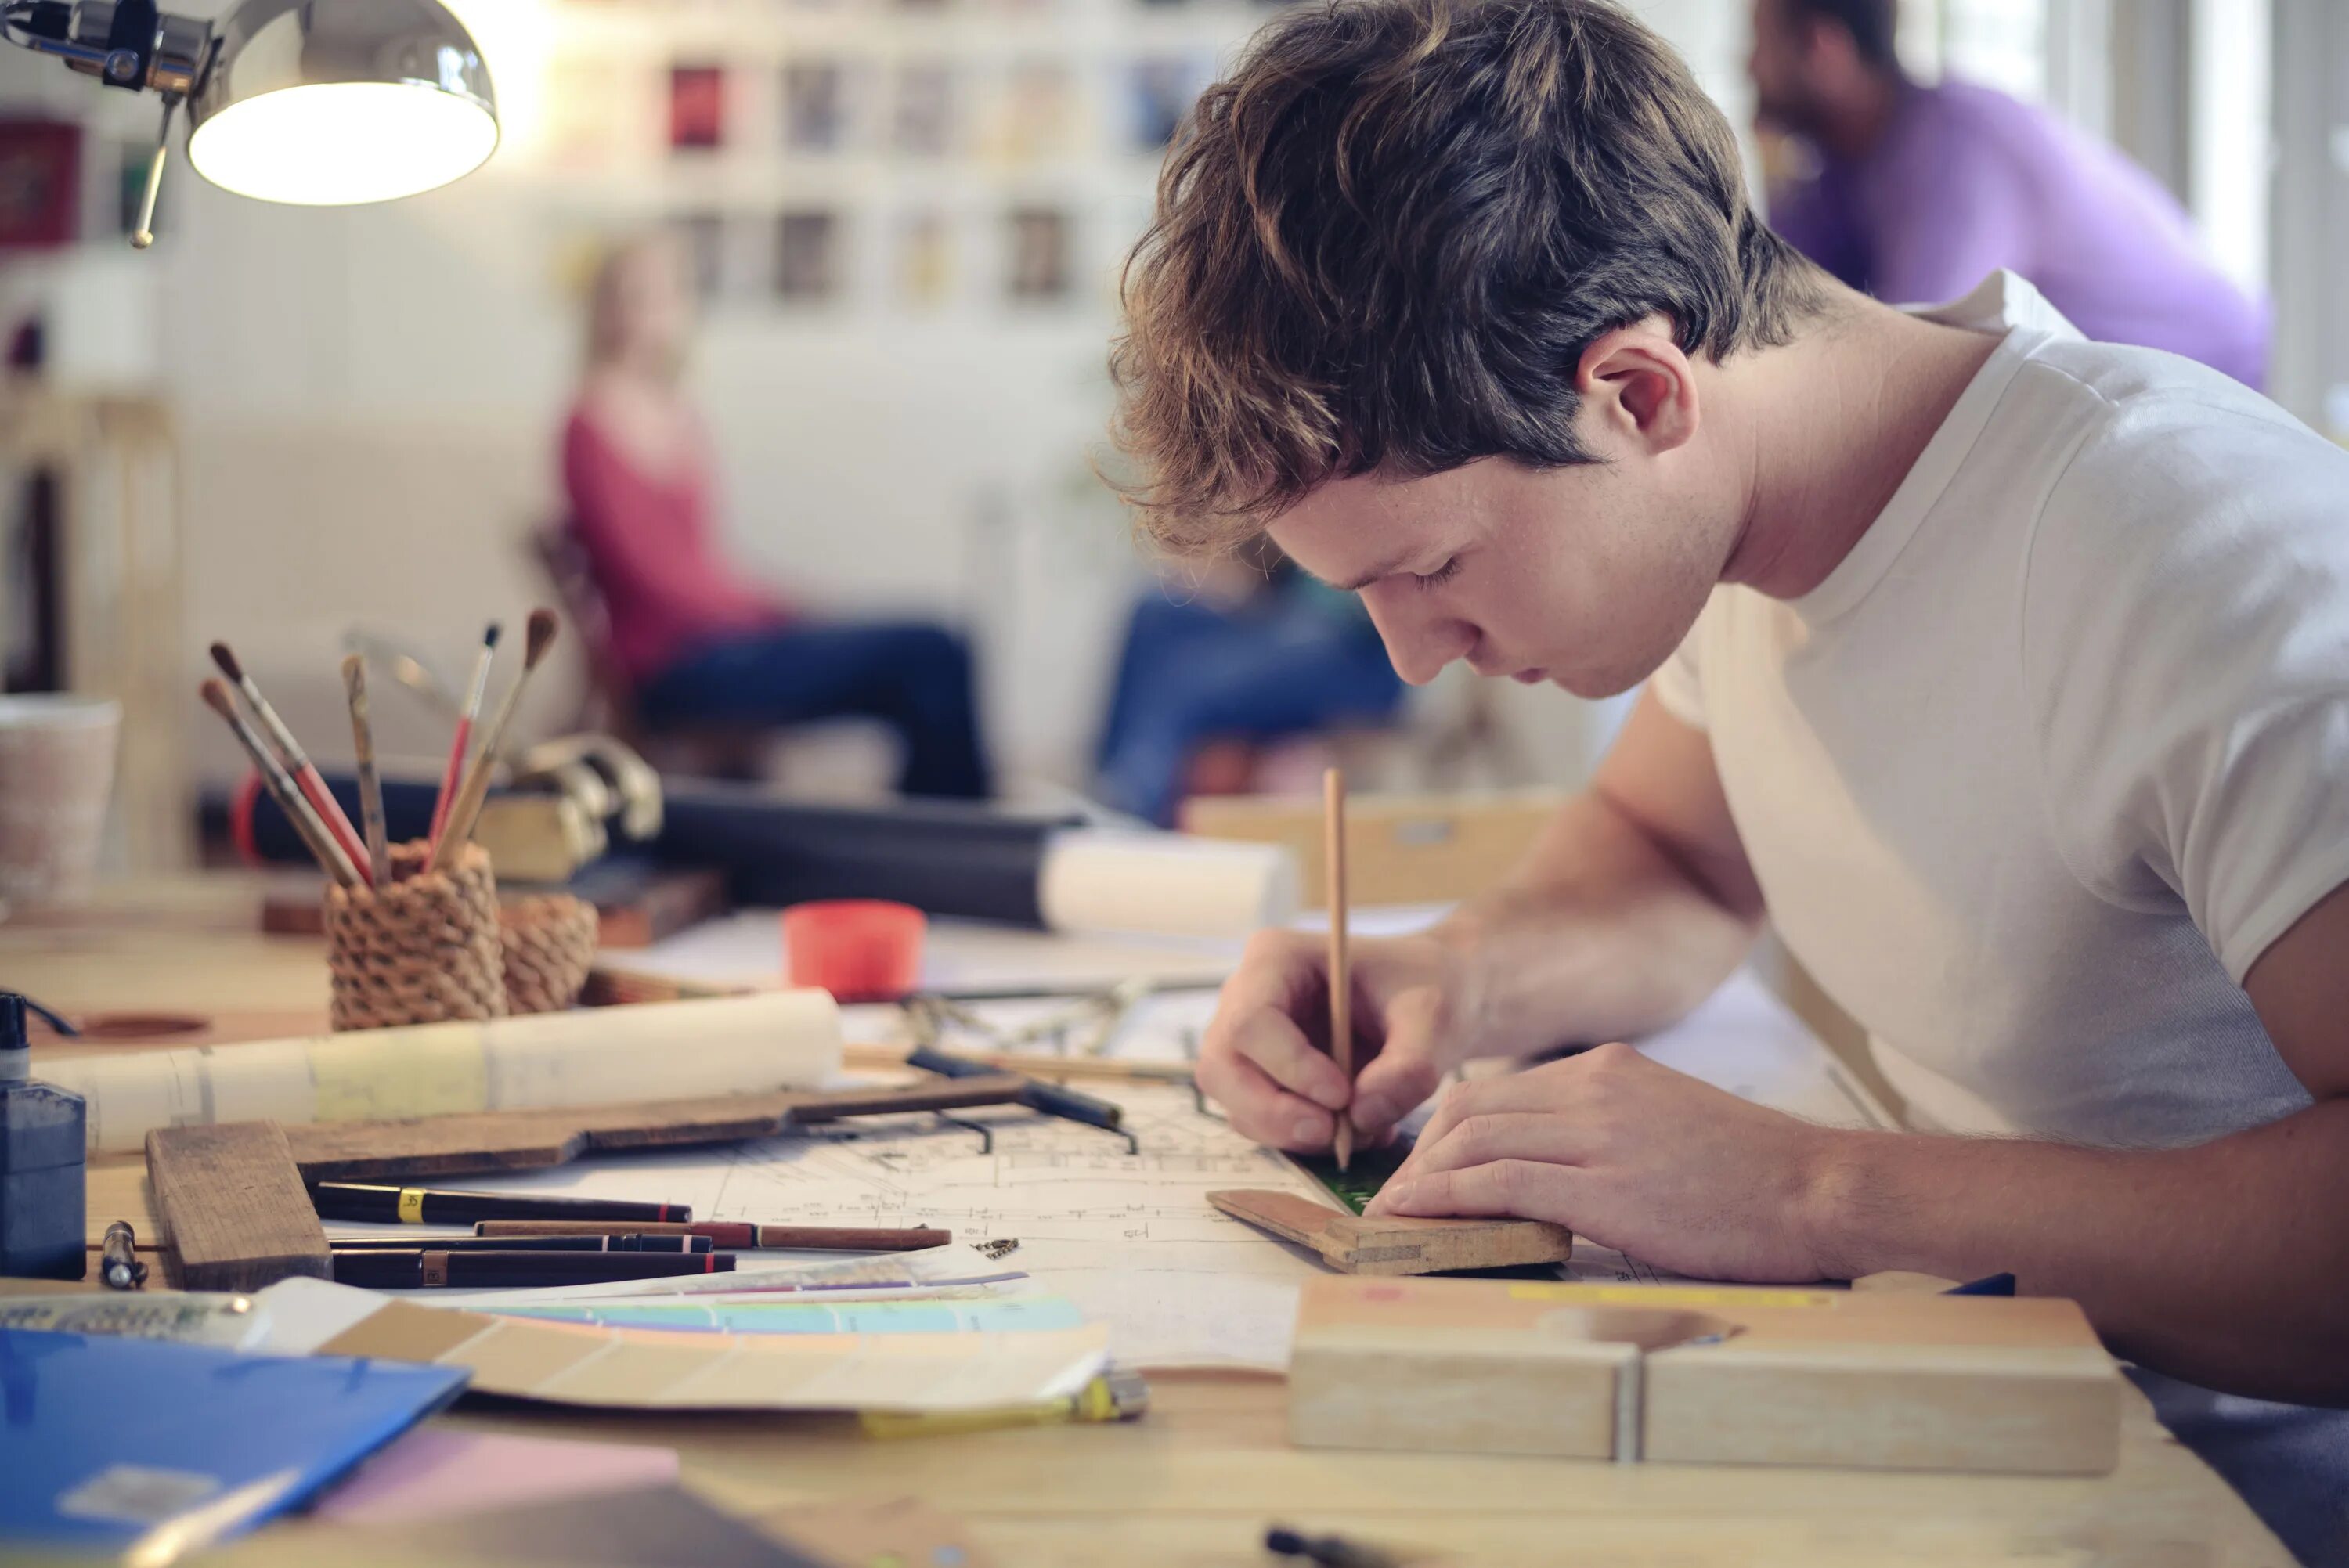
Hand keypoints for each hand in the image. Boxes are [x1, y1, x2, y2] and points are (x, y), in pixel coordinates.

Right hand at [1196, 928, 1476, 1151]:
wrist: (1431, 1002)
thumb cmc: (1427, 989)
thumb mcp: (1434, 1018)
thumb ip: (1407, 1067)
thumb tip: (1360, 1115)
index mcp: (1275, 959)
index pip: (1251, 1021)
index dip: (1288, 1067)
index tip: (1342, 1095)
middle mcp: (1246, 998)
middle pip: (1222, 1068)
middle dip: (1272, 1113)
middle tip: (1331, 1135)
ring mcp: (1247, 1044)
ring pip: (1234, 1104)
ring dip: (1292, 1133)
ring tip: (1364, 1129)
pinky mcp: (1261, 1082)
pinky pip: (1261, 1124)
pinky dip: (1304, 1141)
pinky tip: (1358, 1129)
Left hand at [1366, 1043, 1847, 1282]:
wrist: (1818, 1189)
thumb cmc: (1753, 1178)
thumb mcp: (1667, 1126)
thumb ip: (1604, 1133)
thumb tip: (1547, 1174)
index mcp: (1607, 1069)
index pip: (1494, 1093)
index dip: (1443, 1134)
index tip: (1418, 1171)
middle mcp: (1592, 1087)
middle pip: (1469, 1111)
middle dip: (1419, 1157)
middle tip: (1393, 1201)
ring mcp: (1597, 1133)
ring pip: (1473, 1142)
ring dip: (1421, 1182)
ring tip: (1393, 1218)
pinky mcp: (1603, 1185)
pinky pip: (1498, 1183)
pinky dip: (1445, 1200)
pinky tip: (1417, 1221)